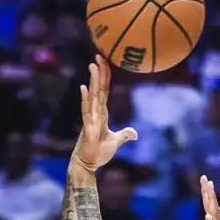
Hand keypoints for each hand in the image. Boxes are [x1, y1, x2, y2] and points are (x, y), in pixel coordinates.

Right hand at [71, 55, 136, 172]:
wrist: (87, 164)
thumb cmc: (98, 153)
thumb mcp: (115, 142)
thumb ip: (124, 135)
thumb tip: (135, 133)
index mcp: (102, 113)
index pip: (104, 91)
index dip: (105, 77)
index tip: (105, 62)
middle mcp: (95, 113)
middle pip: (99, 89)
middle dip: (99, 72)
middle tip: (99, 55)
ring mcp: (90, 119)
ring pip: (93, 96)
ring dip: (93, 81)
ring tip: (92, 65)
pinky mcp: (88, 128)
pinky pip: (86, 111)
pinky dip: (85, 99)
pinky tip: (84, 88)